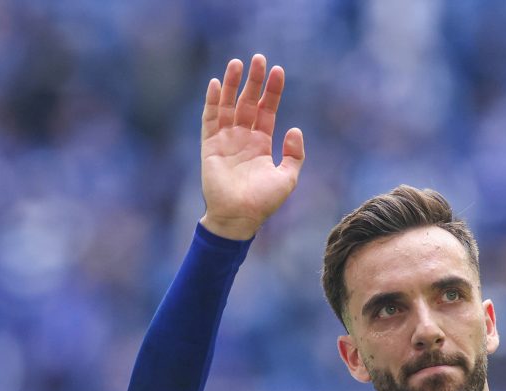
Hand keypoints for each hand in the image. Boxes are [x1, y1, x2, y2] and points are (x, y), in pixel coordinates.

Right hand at [199, 54, 304, 240]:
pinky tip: (216, 84)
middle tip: (258, 58)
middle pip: (248, 101)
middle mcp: (243, 137)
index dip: (272, 91)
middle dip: (253, 80)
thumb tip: (295, 129)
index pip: (267, 109)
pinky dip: (213, 102)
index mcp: (261, 143)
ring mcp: (226, 140)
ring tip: (237, 63)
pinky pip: (210, 119)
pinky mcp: (210, 145)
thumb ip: (294, 154)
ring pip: (228, 105)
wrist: (239, 217)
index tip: (278, 71)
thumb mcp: (287, 177)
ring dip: (232, 84)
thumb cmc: (263, 201)